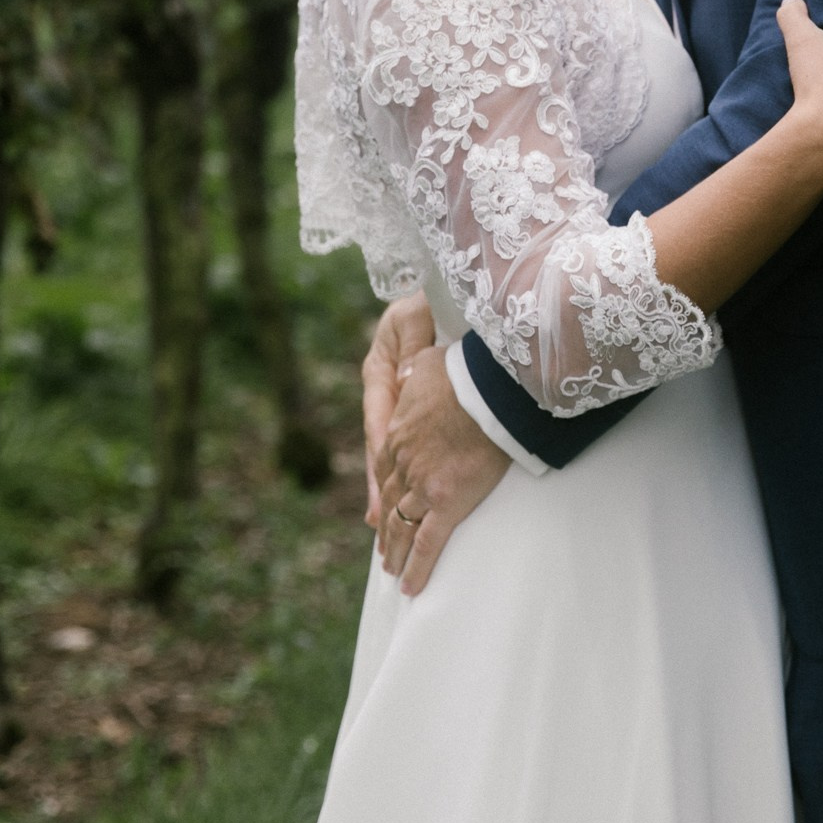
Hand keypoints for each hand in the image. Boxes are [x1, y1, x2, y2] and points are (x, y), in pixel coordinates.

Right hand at [361, 293, 435, 526]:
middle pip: (381, 447)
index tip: (383, 479)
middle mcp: (385, 393)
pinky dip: (403, 479)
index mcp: (380, 371)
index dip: (381, 451)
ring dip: (388, 492)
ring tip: (384, 530)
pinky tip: (399, 505)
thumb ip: (412, 339)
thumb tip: (406, 378)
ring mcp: (399, 406)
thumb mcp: (417, 314)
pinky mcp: (415, 413)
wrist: (443, 293)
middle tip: (379, 524)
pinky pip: (407, 451)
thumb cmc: (430, 301)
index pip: (379, 418)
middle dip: (380, 487)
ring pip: (391, 455)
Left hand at [375, 343, 509, 596]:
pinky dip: (417, 568)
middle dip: (385, 527)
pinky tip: (409, 588)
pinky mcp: (446, 503)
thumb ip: (414, 372)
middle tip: (383, 549)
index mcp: (399, 433)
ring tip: (391, 572)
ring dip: (394, 552)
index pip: (385, 467)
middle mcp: (404, 463)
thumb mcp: (428, 363)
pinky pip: (427, 544)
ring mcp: (422, 485)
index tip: (382, 505)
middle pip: (390, 501)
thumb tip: (406, 370)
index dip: (384, 488)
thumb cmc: (465, 370)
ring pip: (402, 527)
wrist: (486, 389)